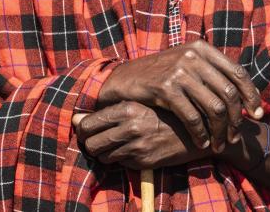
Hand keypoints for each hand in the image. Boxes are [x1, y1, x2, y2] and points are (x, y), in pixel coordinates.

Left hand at [74, 102, 209, 169]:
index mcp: (125, 109)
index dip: (82, 131)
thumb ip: (105, 113)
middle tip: (97, 142)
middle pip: (91, 144)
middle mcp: (130, 127)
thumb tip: (75, 119)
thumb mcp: (135, 107)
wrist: (193, 131)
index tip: (86, 132)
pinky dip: (122, 159)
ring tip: (117, 145)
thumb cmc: (159, 115)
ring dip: (106, 153)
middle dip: (90, 145)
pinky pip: (120, 163)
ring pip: (103, 156)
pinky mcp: (145, 161)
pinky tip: (133, 150)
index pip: (87, 124)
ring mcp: (138, 146)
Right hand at [97, 40, 262, 153]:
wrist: (124, 79)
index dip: (251, 95)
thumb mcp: (185, 63)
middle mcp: (192, 56)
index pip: (238, 73)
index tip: (257, 114)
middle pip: (228, 94)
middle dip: (236, 120)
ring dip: (220, 131)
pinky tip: (201, 142)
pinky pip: (192, 117)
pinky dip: (200, 134)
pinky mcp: (165, 88)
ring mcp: (178, 72)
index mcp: (201, 48)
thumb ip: (211, 72)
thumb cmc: (159, 75)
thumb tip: (247, 93)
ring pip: (214, 108)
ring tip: (220, 144)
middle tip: (235, 136)